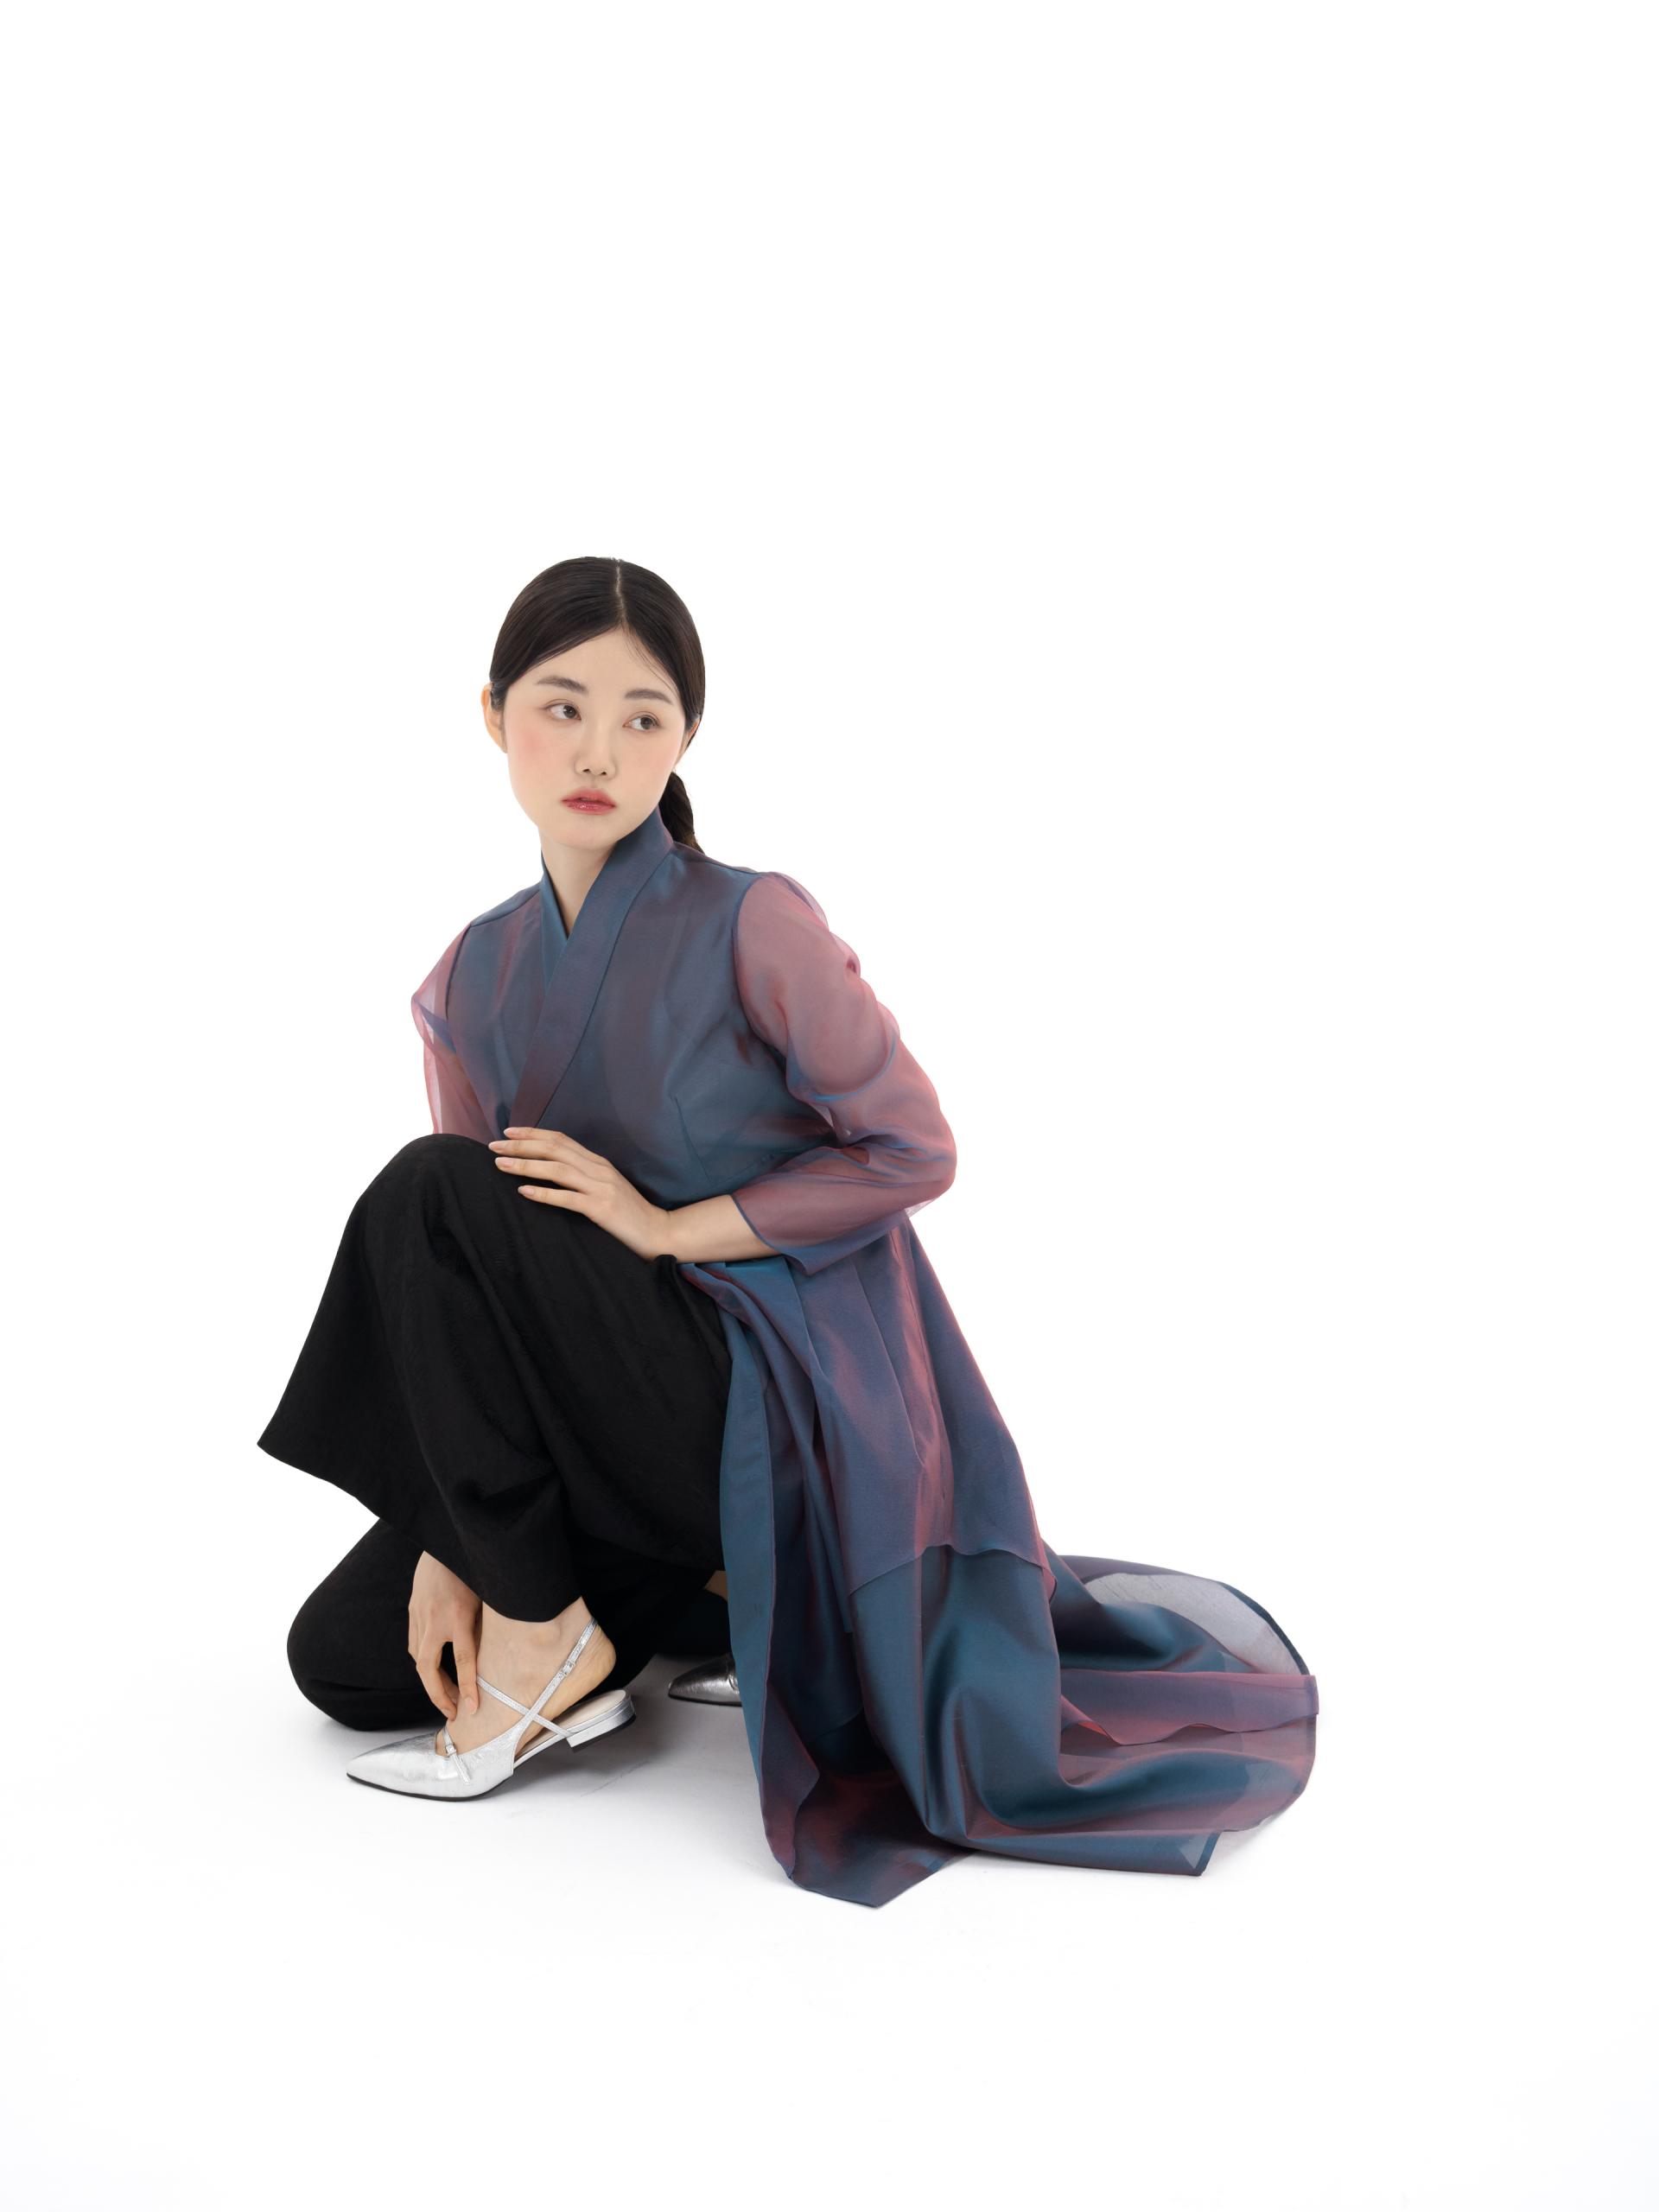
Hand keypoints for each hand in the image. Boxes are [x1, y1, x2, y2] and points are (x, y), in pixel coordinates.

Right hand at [408, 1550, 481, 1721]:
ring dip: (431, 1680)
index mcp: (459, 1615)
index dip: (467, 1687)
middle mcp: (435, 1618)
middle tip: (451, 1712)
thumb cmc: (475, 1570)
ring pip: (418, 1659)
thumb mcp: (487, 1598)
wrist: (446, 1541)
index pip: (464, 1660)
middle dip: (439, 1695)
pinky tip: (434, 1669)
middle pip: (428, 1669)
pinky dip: (423, 1661)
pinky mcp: (412, 1610)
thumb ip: (484, 1626)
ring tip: (447, 1694)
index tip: (471, 1709)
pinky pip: (413, 1644)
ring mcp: (419, 1614)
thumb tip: (491, 1659)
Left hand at [488, 1126, 672, 1261]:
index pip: (560, 1139)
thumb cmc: (627, 1213)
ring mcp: (601, 1187)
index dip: (532, 1133)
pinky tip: (524, 1192)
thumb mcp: (605, 1187)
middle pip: (554, 1149)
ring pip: (556, 1169)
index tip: (507, 1132)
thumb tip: (550, 1169)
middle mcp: (598, 1169)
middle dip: (521, 1145)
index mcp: (598, 1161)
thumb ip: (583, 1175)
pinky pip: (567, 1198)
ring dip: (525, 1165)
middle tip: (494, 1146)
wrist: (657, 1232)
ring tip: (500, 1165)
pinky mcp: (601, 1209)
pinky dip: (544, 1193)